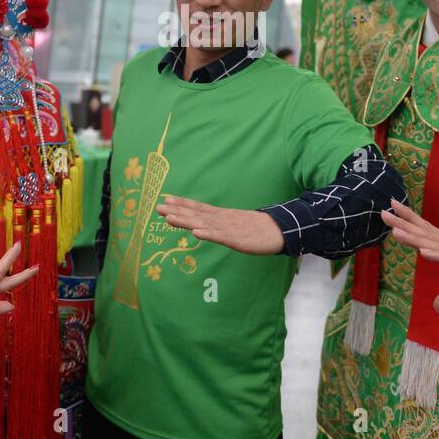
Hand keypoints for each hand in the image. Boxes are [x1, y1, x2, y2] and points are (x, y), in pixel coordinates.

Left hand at [156, 195, 284, 254]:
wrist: (280, 230)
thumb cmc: (258, 229)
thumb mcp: (236, 224)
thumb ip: (222, 225)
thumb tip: (207, 226)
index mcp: (222, 216)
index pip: (199, 208)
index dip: (182, 204)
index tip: (166, 199)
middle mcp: (222, 219)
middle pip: (197, 214)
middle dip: (177, 210)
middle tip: (158, 207)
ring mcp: (229, 228)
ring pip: (204, 223)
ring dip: (186, 220)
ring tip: (169, 217)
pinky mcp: (237, 239)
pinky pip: (221, 237)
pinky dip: (208, 234)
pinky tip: (196, 233)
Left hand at [382, 199, 438, 311]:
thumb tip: (435, 310)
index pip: (424, 230)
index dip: (407, 219)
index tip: (390, 207)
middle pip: (424, 233)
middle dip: (403, 223)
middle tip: (383, 212)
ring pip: (434, 245)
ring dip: (415, 238)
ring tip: (396, 231)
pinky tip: (424, 252)